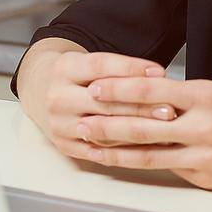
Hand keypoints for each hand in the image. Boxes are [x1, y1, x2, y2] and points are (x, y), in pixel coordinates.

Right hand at [17, 48, 176, 161]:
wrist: (40, 90)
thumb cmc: (77, 75)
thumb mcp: (90, 62)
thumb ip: (120, 70)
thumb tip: (158, 78)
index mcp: (65, 68)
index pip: (101, 66)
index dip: (132, 69)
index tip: (160, 73)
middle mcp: (58, 96)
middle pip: (105, 102)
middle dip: (141, 107)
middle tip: (170, 110)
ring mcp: (60, 123)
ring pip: (103, 129)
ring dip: (137, 132)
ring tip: (163, 131)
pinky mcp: (64, 144)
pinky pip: (99, 149)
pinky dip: (124, 149)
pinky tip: (147, 147)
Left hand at [73, 77, 211, 189]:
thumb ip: (184, 95)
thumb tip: (144, 96)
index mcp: (206, 97)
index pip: (153, 91)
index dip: (120, 90)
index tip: (96, 87)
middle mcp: (204, 127)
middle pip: (145, 125)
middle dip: (108, 123)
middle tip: (81, 119)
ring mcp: (204, 156)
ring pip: (150, 153)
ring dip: (116, 149)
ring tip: (92, 144)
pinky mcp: (206, 178)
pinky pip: (169, 168)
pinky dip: (144, 163)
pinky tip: (124, 161)